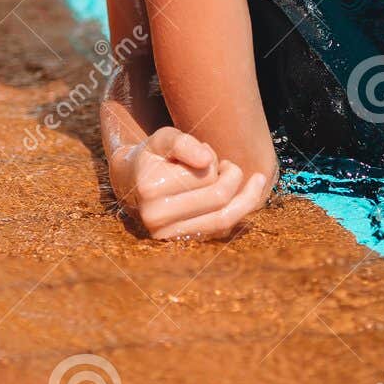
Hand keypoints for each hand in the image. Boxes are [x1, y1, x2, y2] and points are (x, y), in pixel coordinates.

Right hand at [121, 127, 270, 241]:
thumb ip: (183, 143)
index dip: (213, 159)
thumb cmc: (155, 157)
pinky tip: (248, 193)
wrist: (134, 185)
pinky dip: (240, 211)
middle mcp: (157, 218)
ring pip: (224, 219)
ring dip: (242, 196)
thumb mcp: (164, 139)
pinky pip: (222, 231)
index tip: (206, 152)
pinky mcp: (183, 244)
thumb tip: (205, 160)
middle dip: (231, 176)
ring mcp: (169, 236)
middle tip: (225, 165)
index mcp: (151, 188)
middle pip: (218, 197)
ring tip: (236, 176)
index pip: (204, 174)